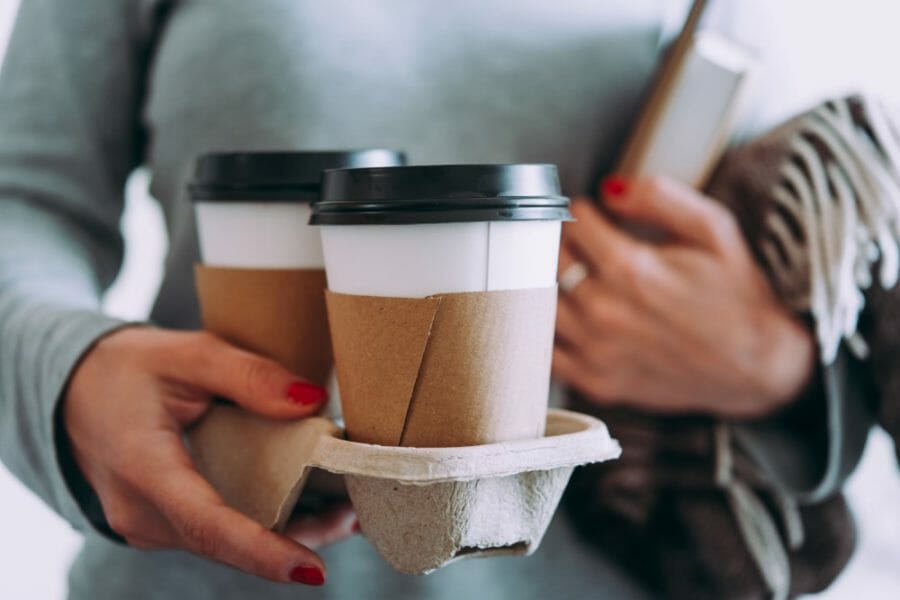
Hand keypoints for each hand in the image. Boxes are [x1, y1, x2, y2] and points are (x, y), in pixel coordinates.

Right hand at [64, 327, 351, 585]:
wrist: (72, 392)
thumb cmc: (125, 370)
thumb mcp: (186, 353)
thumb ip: (248, 375)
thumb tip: (311, 400)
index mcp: (143, 469)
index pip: (208, 524)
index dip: (262, 551)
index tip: (313, 571)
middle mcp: (143, 513)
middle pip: (229, 543)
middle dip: (298, 539)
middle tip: (359, 514)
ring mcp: (150, 525)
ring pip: (227, 544)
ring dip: (288, 532)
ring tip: (348, 509)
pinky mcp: (164, 524)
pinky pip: (218, 533)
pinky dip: (263, 522)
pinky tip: (307, 502)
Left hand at [553, 176, 814, 418]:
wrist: (759, 367)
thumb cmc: (739, 296)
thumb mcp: (715, 230)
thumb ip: (660, 198)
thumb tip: (610, 188)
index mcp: (632, 270)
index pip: (573, 225)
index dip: (580, 213)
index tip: (589, 216)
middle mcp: (605, 312)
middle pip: (547, 262)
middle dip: (558, 244)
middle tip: (576, 245)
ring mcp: (596, 352)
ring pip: (538, 304)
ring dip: (546, 285)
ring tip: (571, 279)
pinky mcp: (595, 382)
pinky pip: (545, 352)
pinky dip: (546, 332)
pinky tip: (567, 318)